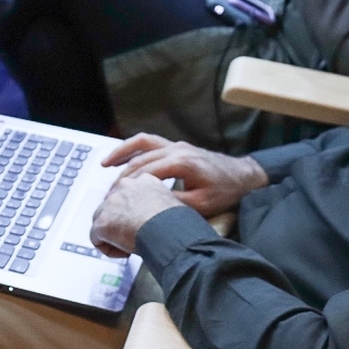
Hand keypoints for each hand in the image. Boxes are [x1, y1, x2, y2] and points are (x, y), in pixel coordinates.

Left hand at [91, 173, 183, 257]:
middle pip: (111, 206)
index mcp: (144, 180)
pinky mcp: (103, 222)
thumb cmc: (180, 223)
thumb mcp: (175, 203)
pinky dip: (109, 249)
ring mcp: (111, 203)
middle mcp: (124, 186)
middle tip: (134, 236)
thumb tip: (157, 216)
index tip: (140, 223)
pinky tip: (126, 252)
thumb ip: (160, 204)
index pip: (128, 193)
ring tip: (131, 245)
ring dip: (114, 235)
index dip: (132, 212)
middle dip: (120, 222)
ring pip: (101, 221)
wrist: (171, 232)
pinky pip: (97, 239)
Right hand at [102, 133, 267, 217]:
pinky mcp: (178, 147)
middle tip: (108, 194)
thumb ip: (174, 202)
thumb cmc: (225, 192)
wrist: (244, 177)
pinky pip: (150, 142)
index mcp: (181, 162)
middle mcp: (176, 149)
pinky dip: (134, 148)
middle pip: (140, 159)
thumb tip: (149, 205)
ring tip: (105, 165)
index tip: (115, 200)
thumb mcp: (201, 204)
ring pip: (142, 144)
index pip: (145, 173)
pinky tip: (123, 157)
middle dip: (122, 176)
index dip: (128, 187)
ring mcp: (176, 145)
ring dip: (123, 153)